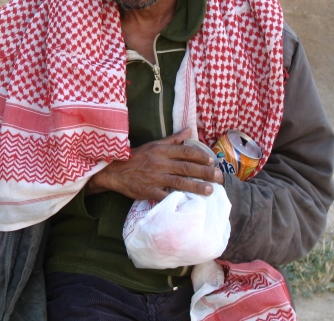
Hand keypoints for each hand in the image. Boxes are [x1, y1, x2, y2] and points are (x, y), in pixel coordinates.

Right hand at [86, 127, 222, 200]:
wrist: (114, 170)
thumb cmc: (136, 157)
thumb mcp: (153, 144)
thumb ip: (173, 139)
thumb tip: (190, 131)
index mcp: (161, 150)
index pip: (185, 152)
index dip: (200, 156)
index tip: (212, 161)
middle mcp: (159, 163)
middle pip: (186, 167)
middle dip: (204, 172)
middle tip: (219, 177)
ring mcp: (154, 178)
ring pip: (180, 182)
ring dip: (197, 187)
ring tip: (210, 190)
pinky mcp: (149, 191)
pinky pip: (166, 196)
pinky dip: (177, 199)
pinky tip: (189, 203)